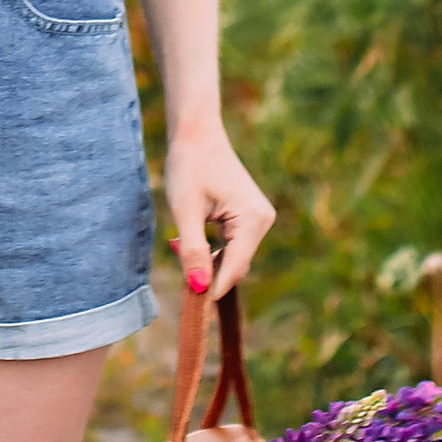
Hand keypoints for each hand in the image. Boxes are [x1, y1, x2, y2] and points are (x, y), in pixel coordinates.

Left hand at [166, 125, 273, 300]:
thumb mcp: (186, 211)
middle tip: (178, 274)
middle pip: (235, 265)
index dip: (212, 289)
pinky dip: (213, 250)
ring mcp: (258, 218)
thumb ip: (193, 251)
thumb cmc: (189, 165)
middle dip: (209, 274)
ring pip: (233, 257)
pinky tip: (191, 242)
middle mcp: (263, 220)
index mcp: (253, 219)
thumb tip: (198, 288)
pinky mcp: (249, 216)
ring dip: (209, 262)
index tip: (192, 309)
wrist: (196, 132)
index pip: (234, 268)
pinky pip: (232, 245)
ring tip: (180, 247)